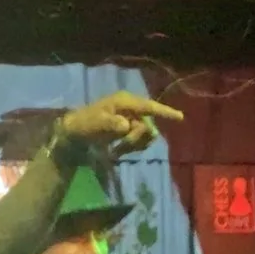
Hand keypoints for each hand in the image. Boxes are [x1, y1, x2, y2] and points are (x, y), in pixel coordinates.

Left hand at [53, 89, 183, 155]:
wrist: (74, 136)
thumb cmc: (83, 126)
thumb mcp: (94, 124)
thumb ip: (110, 124)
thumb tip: (126, 125)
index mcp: (124, 102)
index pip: (149, 106)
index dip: (165, 112)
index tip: (180, 118)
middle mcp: (131, 109)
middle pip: (148, 126)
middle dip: (136, 139)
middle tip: (119, 148)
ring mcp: (131, 120)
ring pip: (146, 135)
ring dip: (134, 145)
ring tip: (117, 150)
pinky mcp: (129, 131)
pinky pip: (140, 141)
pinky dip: (132, 148)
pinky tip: (118, 151)